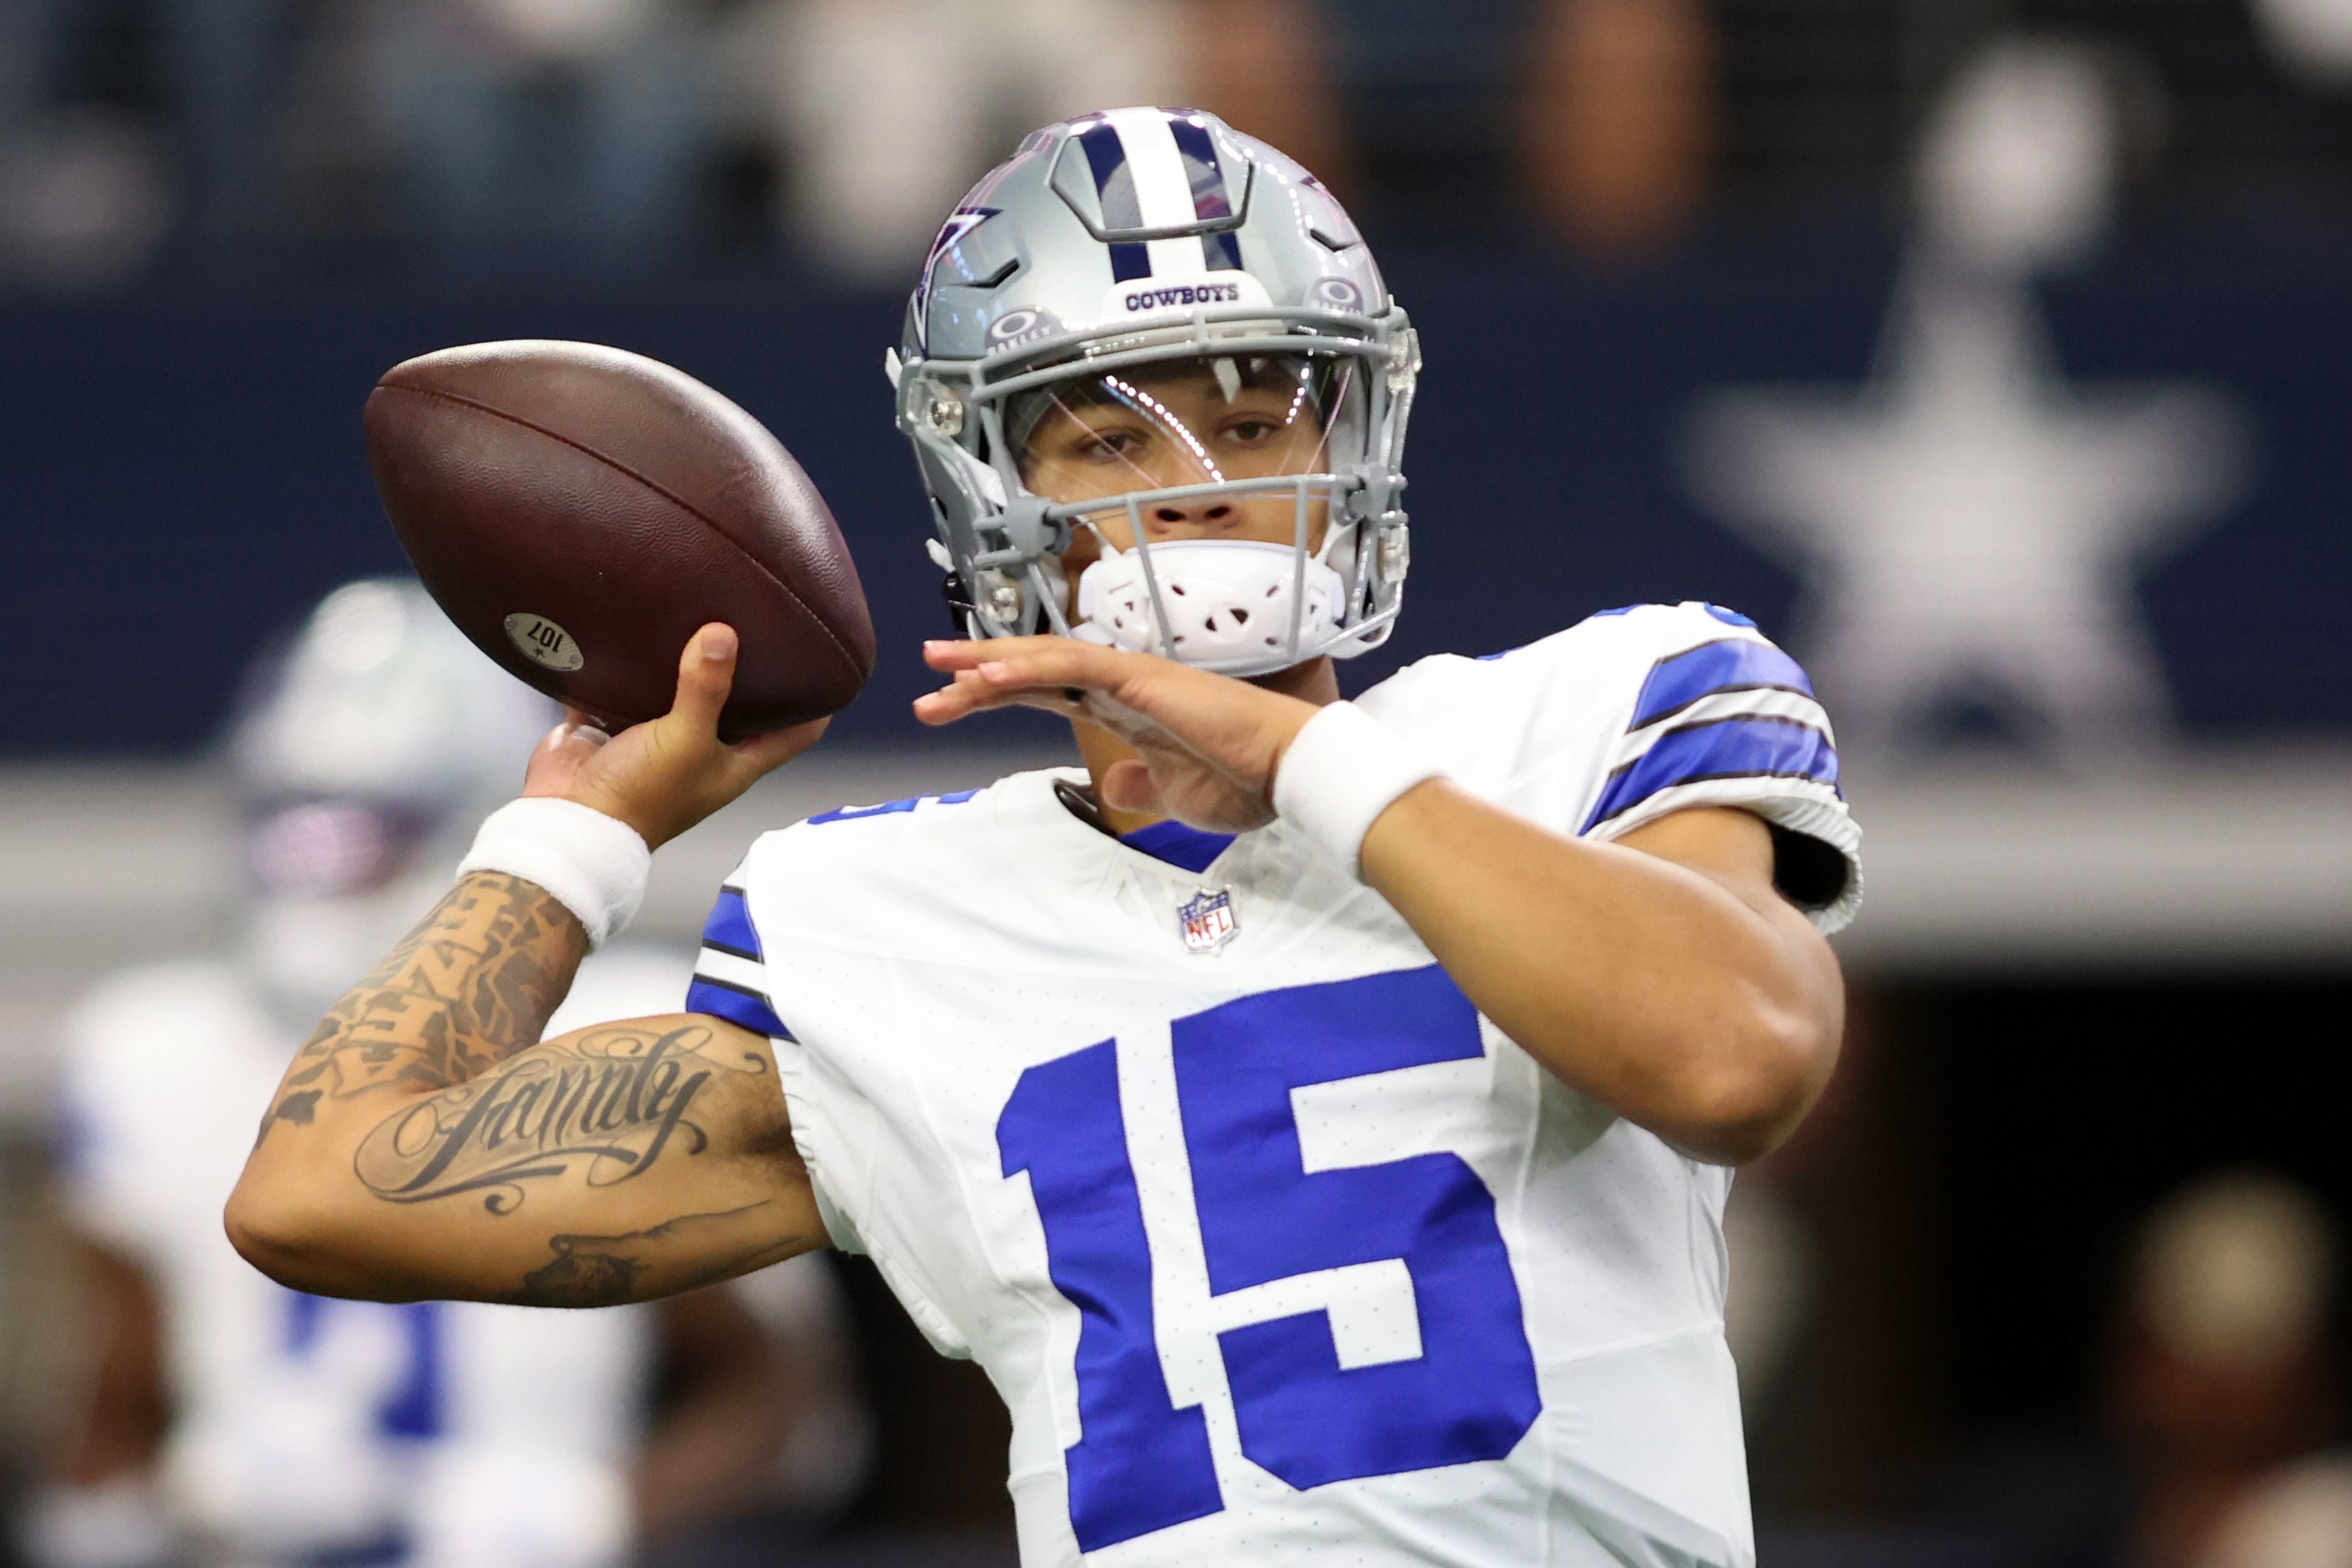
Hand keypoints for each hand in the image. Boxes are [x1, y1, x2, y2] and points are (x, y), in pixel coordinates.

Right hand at [524, 624, 825, 848]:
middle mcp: (703, 749)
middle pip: (738, 703)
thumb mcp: (686, 740)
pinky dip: (628, 663)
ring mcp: (657, 737)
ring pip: (679, 690)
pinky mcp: (613, 725)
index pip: (795, 733)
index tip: (830, 662)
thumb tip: (724, 634)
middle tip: (758, 616)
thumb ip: (706, 689)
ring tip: (701, 606)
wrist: (569, 821)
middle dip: (747, 666)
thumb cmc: (643, 794)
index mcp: (736, 762)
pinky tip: (635, 623)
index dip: (817, 704)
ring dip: (684, 659)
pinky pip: (624, 687)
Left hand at [915, 637, 1318, 831]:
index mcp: (1125, 711)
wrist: (1286, 775)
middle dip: (977, 673)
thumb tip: (1118, 784)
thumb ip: (1142, 786)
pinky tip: (989, 674)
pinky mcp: (1142, 678)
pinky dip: (1030, 667)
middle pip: (1033, 671)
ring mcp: (1130, 677)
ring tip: (939, 666)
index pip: (1046, 694)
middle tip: (927, 673)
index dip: (996, 694)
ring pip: (1045, 660)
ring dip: (989, 663)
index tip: (948, 703)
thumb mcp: (1174, 797)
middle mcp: (1121, 686)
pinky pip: (1075, 667)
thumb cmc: (1242, 782)